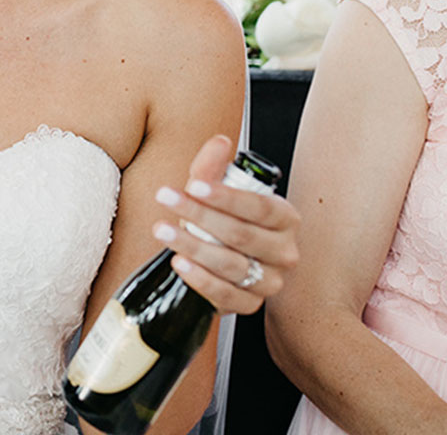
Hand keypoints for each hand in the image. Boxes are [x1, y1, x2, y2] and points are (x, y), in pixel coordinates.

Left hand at [151, 134, 300, 313]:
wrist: (213, 259)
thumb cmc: (217, 221)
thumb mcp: (212, 192)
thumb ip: (213, 168)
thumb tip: (220, 142)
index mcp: (284, 218)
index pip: (259, 207)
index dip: (226, 196)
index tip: (193, 184)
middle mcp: (284, 251)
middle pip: (242, 235)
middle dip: (199, 215)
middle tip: (166, 198)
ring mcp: (270, 281)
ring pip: (232, 265)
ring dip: (193, 246)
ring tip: (162, 230)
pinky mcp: (251, 304)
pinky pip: (228, 295)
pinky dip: (201, 280)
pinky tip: (179, 263)